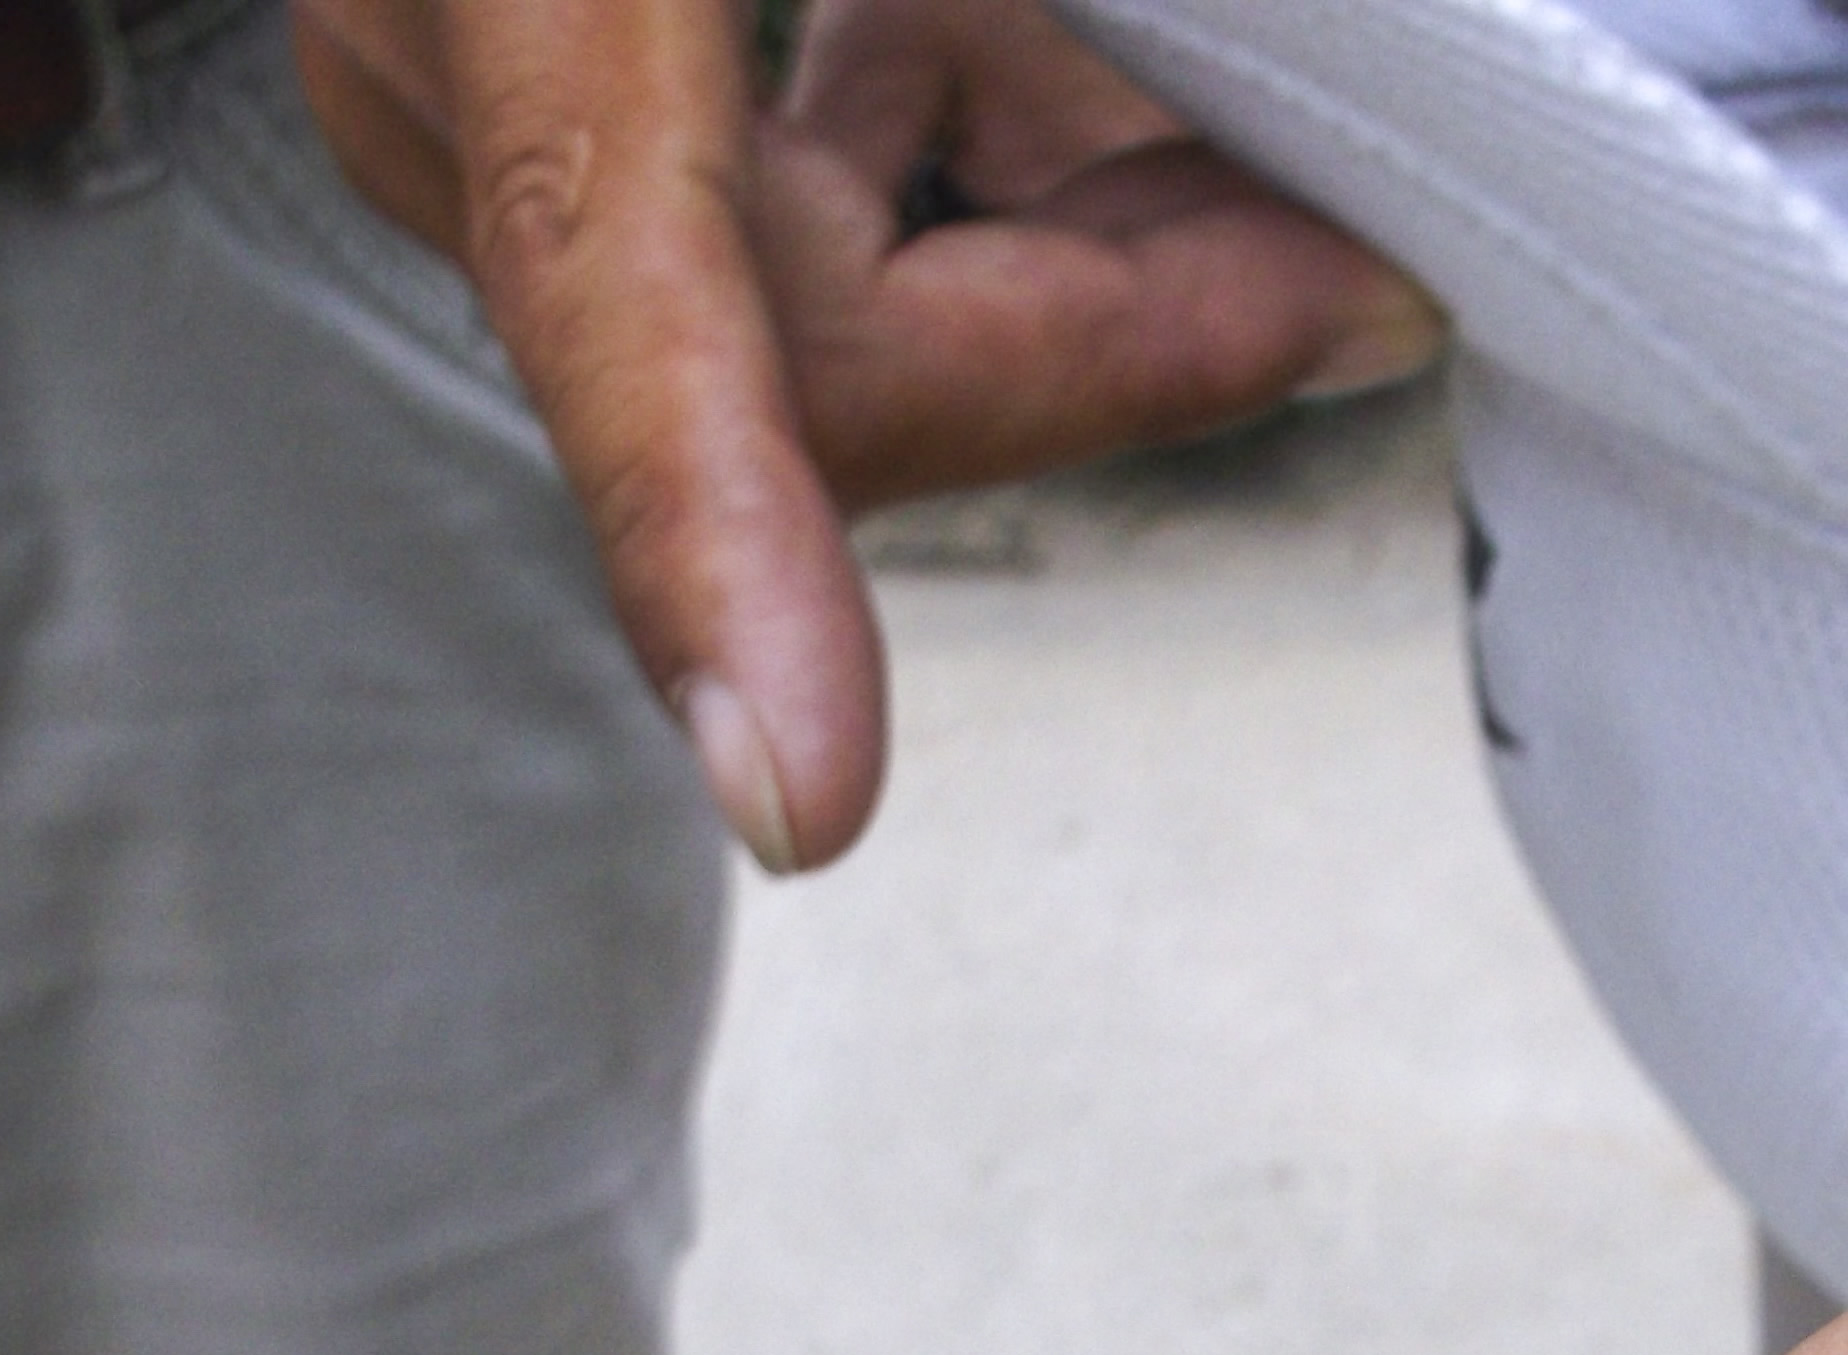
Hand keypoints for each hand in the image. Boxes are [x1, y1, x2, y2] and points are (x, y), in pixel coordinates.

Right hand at [294, 0, 1436, 869]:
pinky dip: (1000, 159)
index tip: (800, 786)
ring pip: (845, 295)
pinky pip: (813, 197)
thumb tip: (1345, 254)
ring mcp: (488, 97)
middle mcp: (470, 74)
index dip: (714, 539)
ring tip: (1309, 165)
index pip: (630, 277)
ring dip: (1094, 240)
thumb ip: (1076, 29)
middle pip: (830, 343)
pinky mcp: (556, 81)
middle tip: (1378, 273)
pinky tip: (1145, 107)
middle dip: (1128, 322)